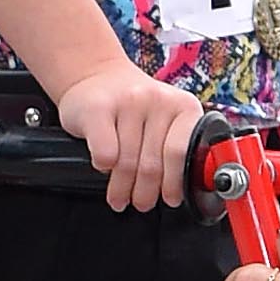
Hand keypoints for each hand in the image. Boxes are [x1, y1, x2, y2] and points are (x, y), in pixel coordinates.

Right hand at [56, 63, 204, 211]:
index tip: (170, 199)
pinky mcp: (98, 107)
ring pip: (126, 163)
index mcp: (184, 106)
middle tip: (141, 204)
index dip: (174, 183)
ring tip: (120, 198)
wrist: (95, 76)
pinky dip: (103, 168)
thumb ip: (176, 148)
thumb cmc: (135, 109)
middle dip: (146, 192)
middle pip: (152, 163)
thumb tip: (178, 191)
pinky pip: (104, 153)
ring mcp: (128, 101)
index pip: (180, 153)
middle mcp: (158, 99)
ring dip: (122, 188)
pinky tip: (103, 170)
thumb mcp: (166, 121)